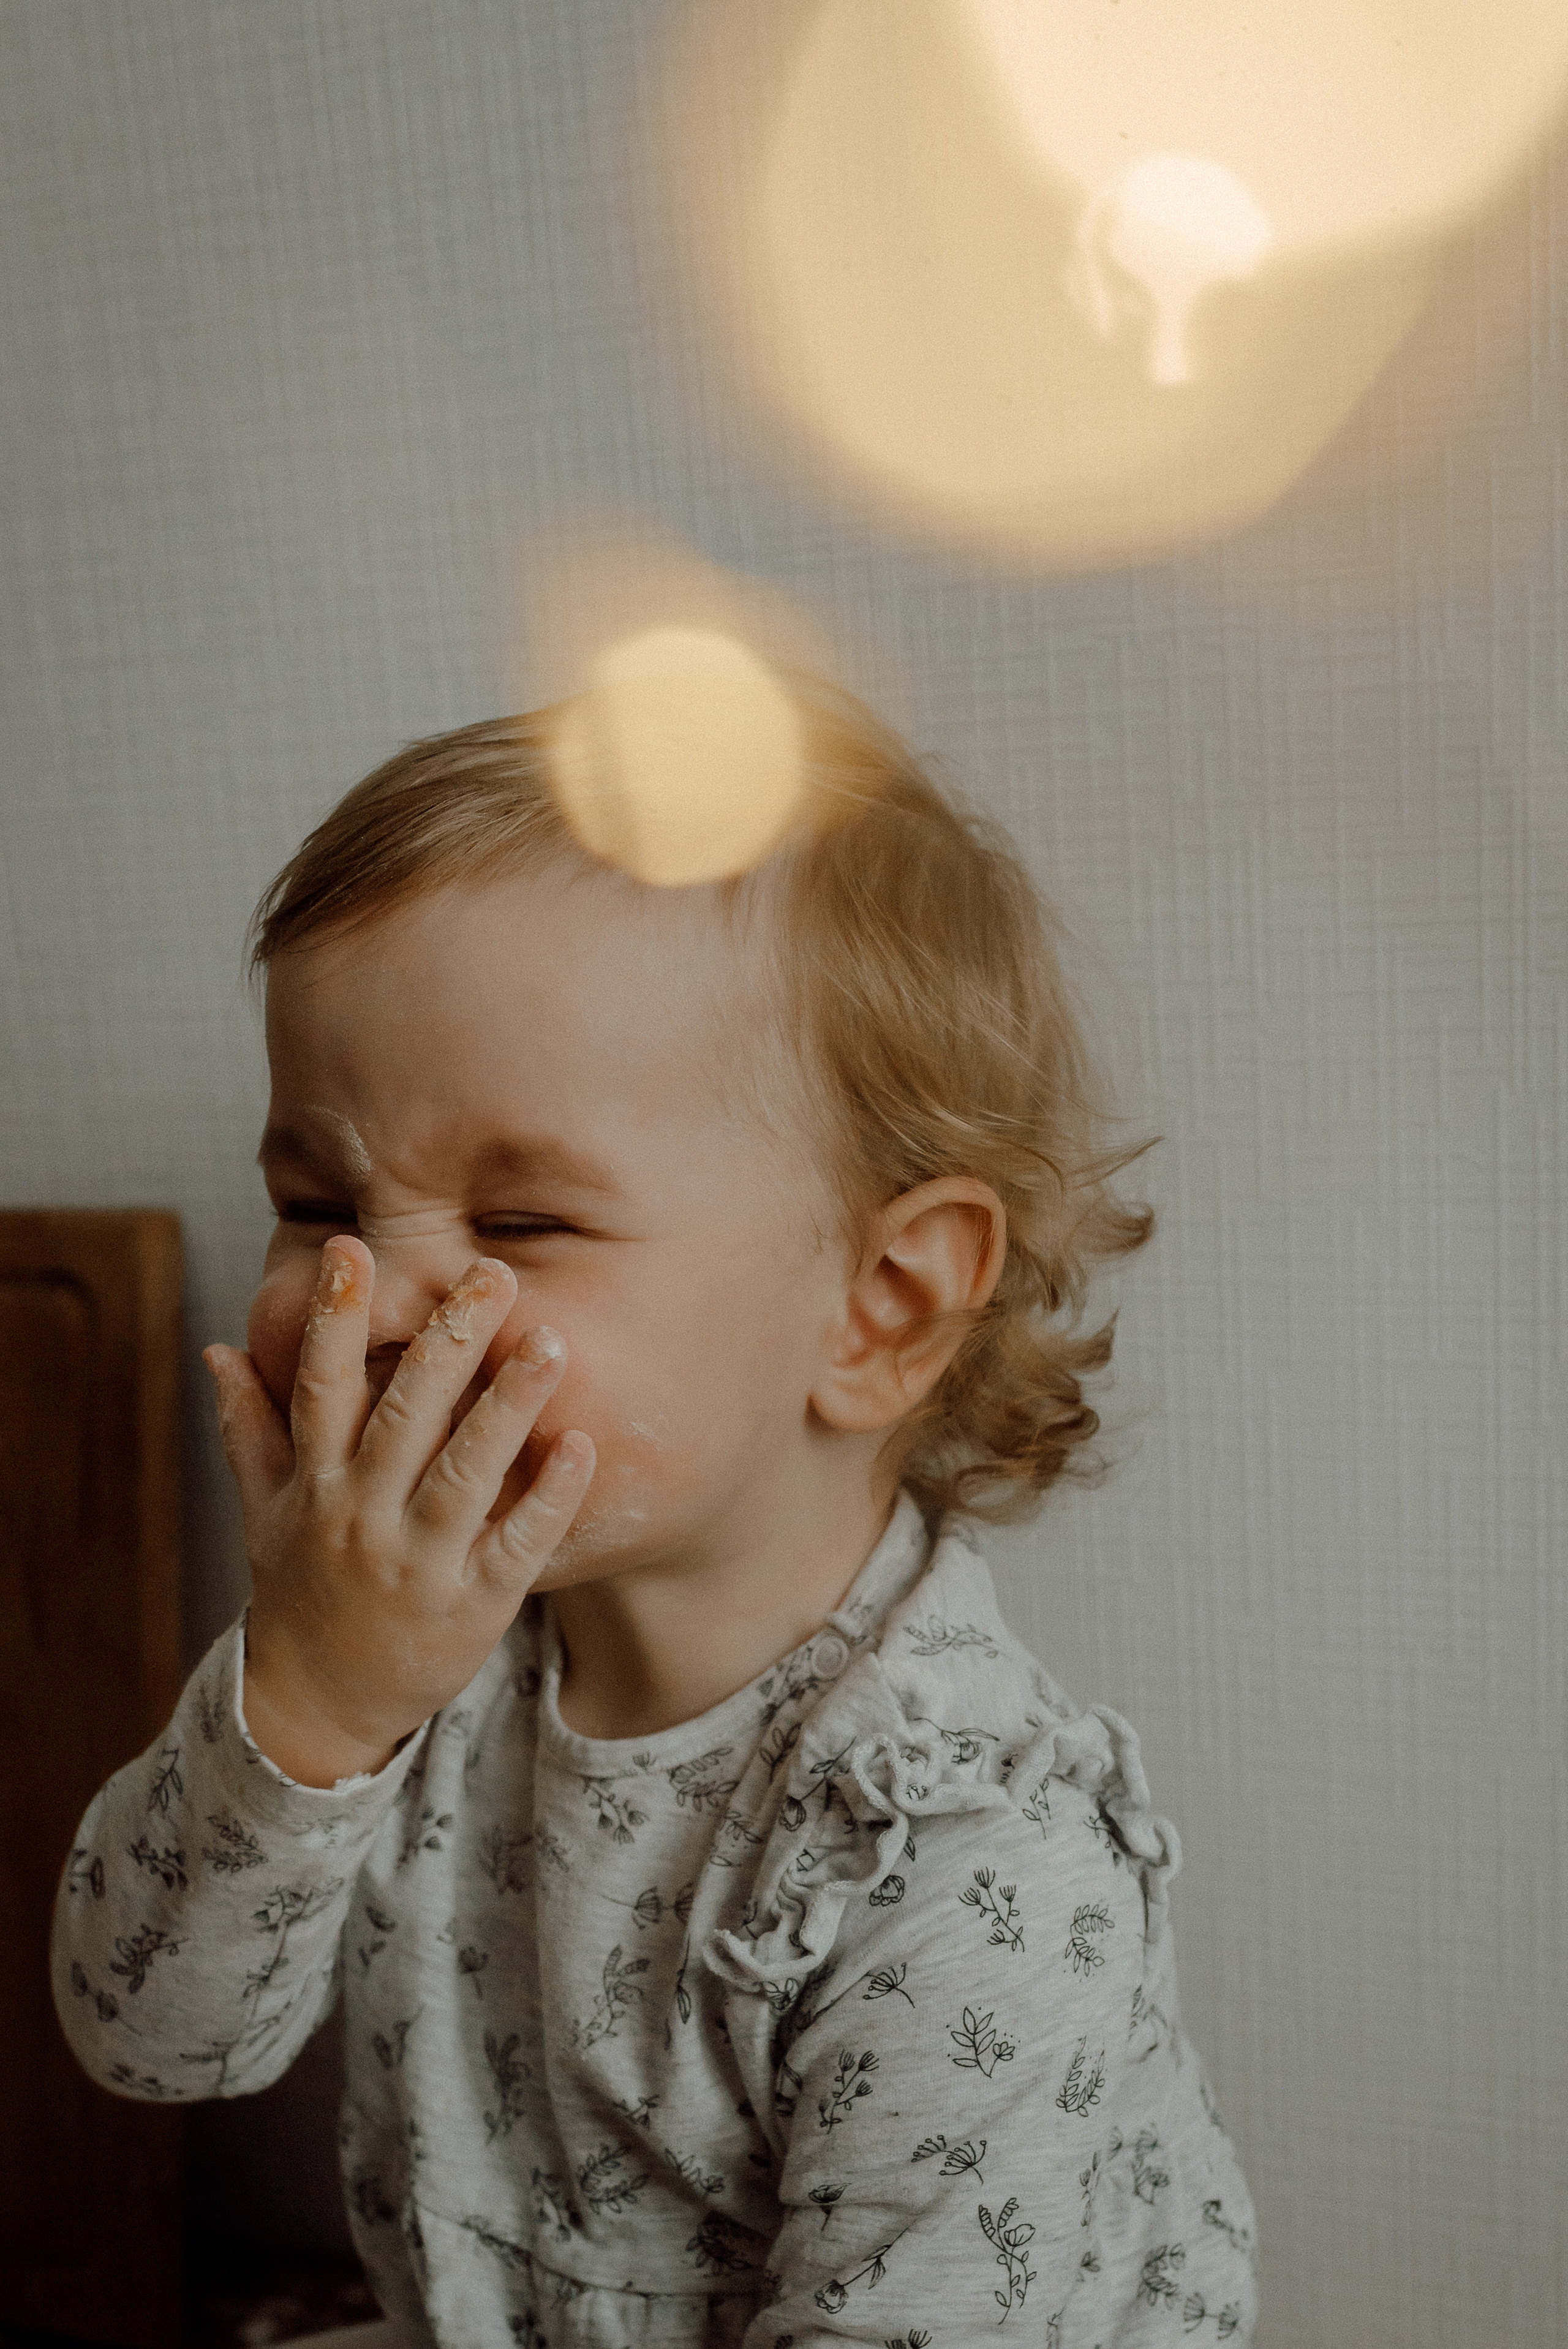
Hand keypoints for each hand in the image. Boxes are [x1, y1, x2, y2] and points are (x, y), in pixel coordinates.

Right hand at [203, 1236, 593, 1785]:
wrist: (320, 1705)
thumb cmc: (301, 1589)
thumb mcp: (265, 1511)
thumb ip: (249, 1427)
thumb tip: (218, 1348)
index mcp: (317, 1485)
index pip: (322, 1388)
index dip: (335, 1319)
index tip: (352, 1249)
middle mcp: (363, 1517)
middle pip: (405, 1417)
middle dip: (447, 1340)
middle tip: (494, 1271)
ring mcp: (419, 1563)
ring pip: (466, 1473)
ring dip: (510, 1406)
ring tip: (552, 1341)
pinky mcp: (472, 1605)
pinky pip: (517, 1546)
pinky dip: (549, 1498)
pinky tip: (584, 1448)